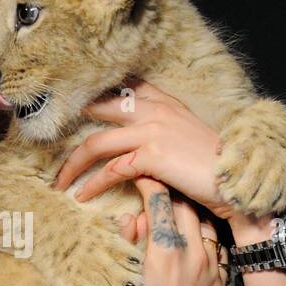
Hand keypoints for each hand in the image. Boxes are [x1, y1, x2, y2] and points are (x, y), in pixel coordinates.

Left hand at [52, 79, 238, 218]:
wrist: (235, 180)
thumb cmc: (214, 164)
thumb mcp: (187, 136)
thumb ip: (163, 129)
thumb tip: (138, 139)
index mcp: (164, 102)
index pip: (121, 89)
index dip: (94, 96)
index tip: (72, 106)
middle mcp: (155, 110)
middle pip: (99, 110)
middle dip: (71, 124)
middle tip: (50, 138)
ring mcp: (151, 131)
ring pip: (97, 143)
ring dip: (73, 164)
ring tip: (59, 181)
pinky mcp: (151, 156)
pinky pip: (111, 170)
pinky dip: (93, 184)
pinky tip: (82, 195)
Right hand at [102, 177, 228, 285]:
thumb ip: (125, 246)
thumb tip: (131, 219)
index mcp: (164, 253)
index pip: (160, 202)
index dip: (147, 182)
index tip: (137, 173)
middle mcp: (193, 256)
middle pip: (185, 206)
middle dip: (168, 191)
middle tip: (154, 183)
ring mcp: (211, 271)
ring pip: (205, 224)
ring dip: (188, 212)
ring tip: (173, 207)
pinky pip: (216, 248)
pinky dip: (203, 236)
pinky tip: (192, 238)